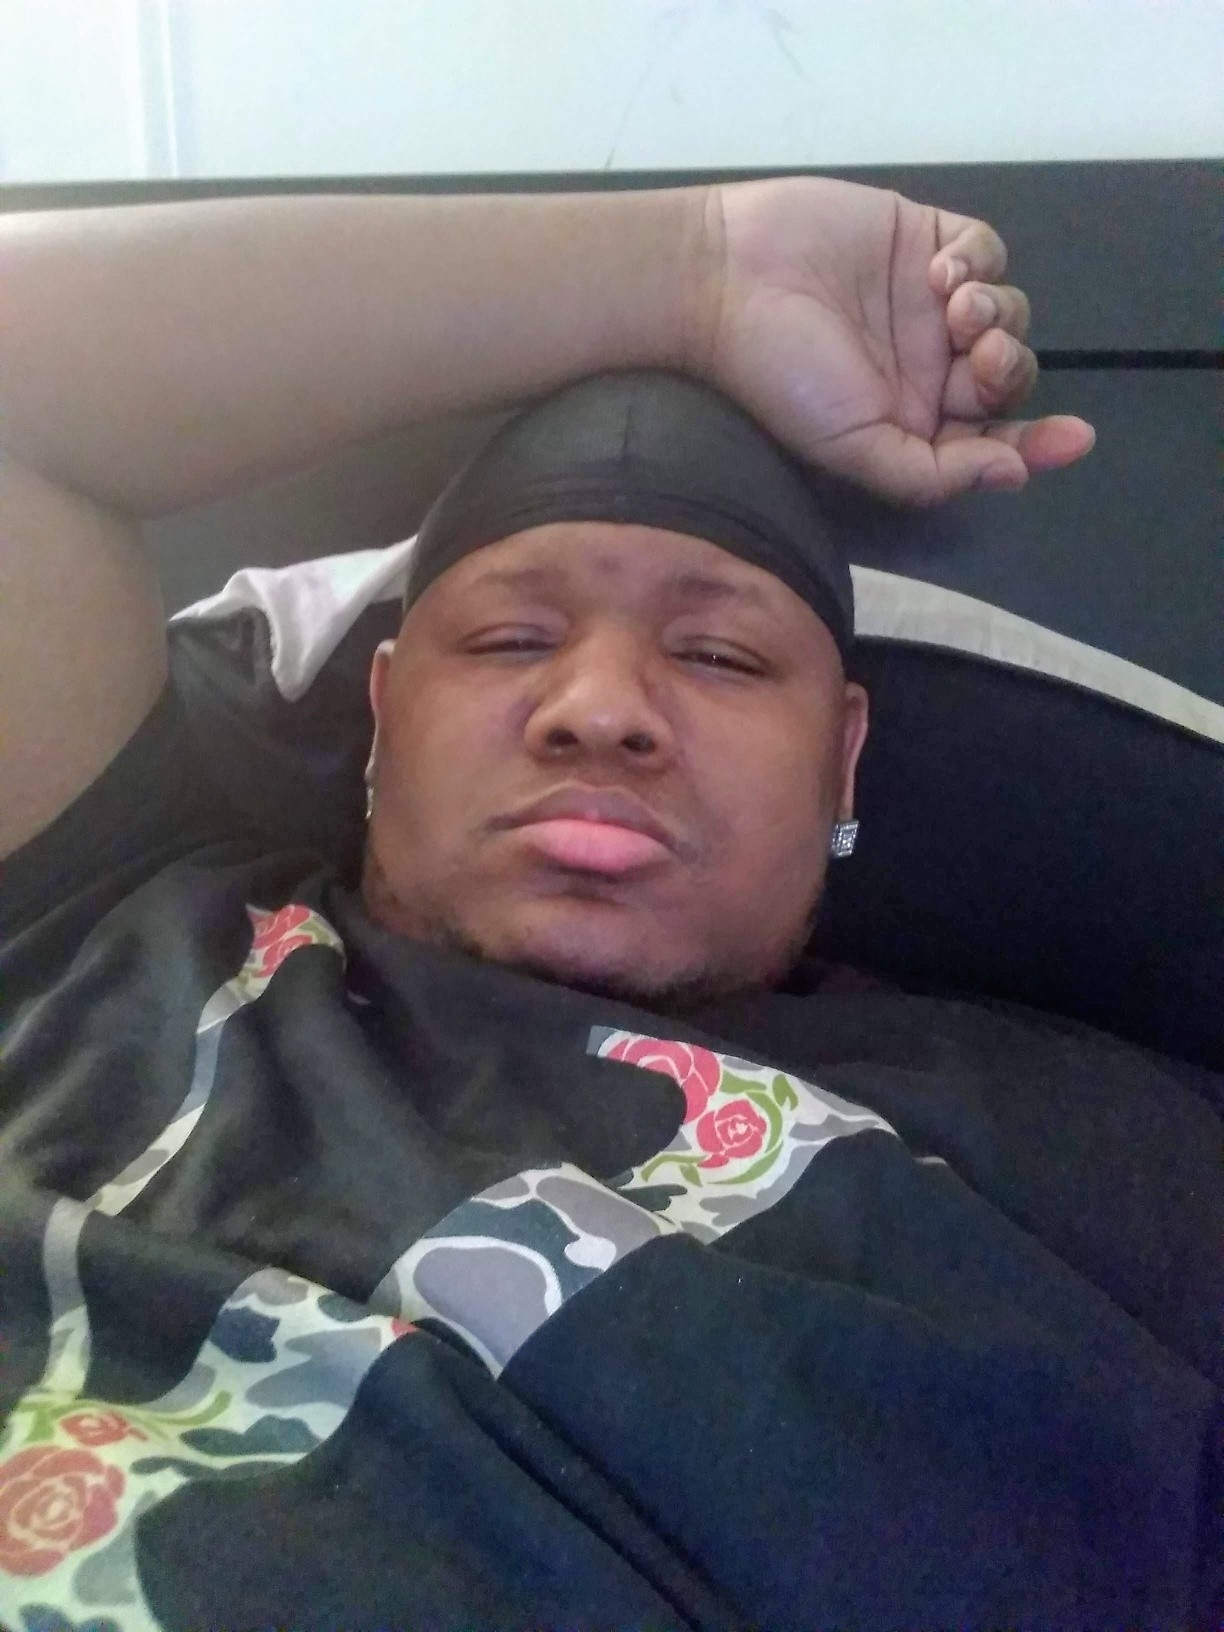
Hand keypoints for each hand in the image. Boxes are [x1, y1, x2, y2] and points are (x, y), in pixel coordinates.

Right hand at [691, 177, 1093, 504]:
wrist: (724, 282)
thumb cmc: (782, 377)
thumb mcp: (854, 450)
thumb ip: (932, 474)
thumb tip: (1013, 474)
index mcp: (913, 423)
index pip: (994, 438)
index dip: (1039, 442)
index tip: (1076, 438)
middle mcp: (927, 366)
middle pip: (1009, 375)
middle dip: (1008, 369)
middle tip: (977, 356)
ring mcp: (928, 302)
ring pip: (1008, 313)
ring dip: (997, 316)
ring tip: (953, 309)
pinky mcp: (924, 239)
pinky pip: (987, 252)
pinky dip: (980, 262)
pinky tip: (942, 272)